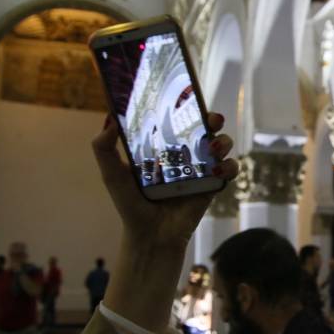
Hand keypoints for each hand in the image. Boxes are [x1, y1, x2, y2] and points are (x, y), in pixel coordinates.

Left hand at [92, 112, 238, 248]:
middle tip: (211, 120)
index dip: (188, 106)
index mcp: (163, 147)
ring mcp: (201, 169)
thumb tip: (109, 119)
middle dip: (213, 119)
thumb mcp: (112, 174)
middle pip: (205, 128)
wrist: (151, 235)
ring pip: (222, 145)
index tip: (190, 97)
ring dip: (223, 141)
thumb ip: (104, 148)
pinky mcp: (213, 185)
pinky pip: (230, 170)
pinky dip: (230, 166)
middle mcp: (184, 154)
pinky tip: (218, 170)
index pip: (179, 119)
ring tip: (213, 148)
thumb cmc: (131, 205)